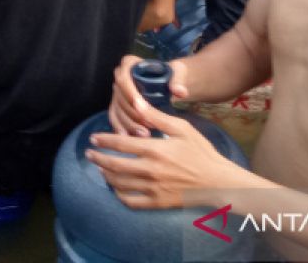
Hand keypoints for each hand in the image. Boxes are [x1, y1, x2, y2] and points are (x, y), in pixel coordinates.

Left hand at [86, 107, 229, 208]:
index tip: (93, 138)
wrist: (217, 182)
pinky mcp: (157, 203)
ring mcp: (153, 189)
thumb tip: (137, 103)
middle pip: (114, 165)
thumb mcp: (182, 128)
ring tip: (100, 168)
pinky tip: (116, 189)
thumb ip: (157, 117)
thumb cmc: (201, 152)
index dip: (104, 140)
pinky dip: (119, 195)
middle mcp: (150, 170)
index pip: (120, 144)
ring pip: (119, 184)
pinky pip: (130, 202)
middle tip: (90, 154)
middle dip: (98, 158)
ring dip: (105, 175)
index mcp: (155, 149)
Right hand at [108, 55, 189, 136]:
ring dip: (128, 123)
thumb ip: (178, 80)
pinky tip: (128, 138)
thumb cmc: (171, 75)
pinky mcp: (117, 106)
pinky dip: (120, 128)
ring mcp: (117, 93)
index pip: (123, 78)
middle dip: (132, 113)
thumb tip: (180, 92)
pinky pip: (114, 118)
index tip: (141, 105)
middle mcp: (119, 77)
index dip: (129, 92)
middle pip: (119, 97)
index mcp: (129, 64)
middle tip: (148, 124)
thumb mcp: (178, 72)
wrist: (169, 83)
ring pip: (117, 110)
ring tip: (144, 134)